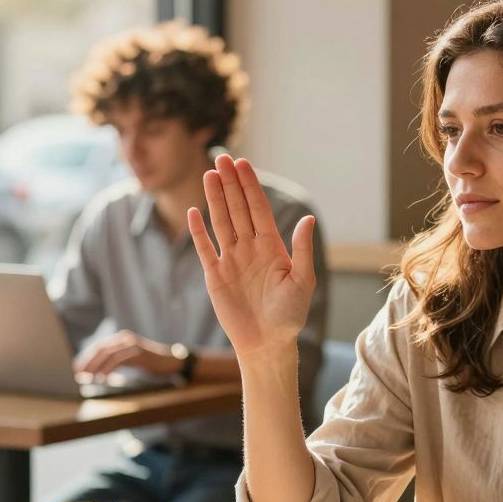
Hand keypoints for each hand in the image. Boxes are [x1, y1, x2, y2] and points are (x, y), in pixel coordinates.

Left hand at [75, 330, 181, 376]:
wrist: (170, 361)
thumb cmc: (150, 362)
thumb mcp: (130, 360)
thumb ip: (117, 360)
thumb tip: (99, 370)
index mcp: (121, 339)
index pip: (99, 346)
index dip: (87, 357)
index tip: (77, 368)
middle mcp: (125, 338)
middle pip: (101, 348)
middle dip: (88, 361)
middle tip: (79, 373)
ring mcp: (132, 344)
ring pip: (108, 353)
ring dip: (96, 366)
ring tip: (88, 377)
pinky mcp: (138, 352)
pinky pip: (119, 360)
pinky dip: (108, 368)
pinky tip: (102, 377)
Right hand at [188, 155, 315, 358]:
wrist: (268, 343)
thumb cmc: (289, 315)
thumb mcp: (302, 281)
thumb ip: (301, 249)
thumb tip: (307, 219)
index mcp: (271, 246)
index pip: (258, 209)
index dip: (250, 186)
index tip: (243, 164)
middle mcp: (250, 248)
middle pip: (237, 209)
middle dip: (230, 184)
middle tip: (222, 158)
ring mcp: (231, 260)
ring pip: (221, 223)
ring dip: (215, 199)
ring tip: (209, 175)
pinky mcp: (215, 276)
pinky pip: (205, 249)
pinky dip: (199, 231)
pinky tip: (194, 212)